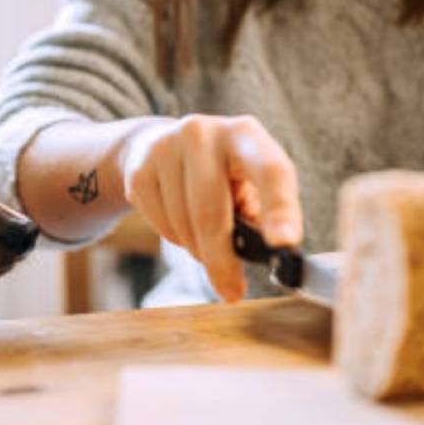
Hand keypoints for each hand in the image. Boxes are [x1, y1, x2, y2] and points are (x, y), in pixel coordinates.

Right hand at [119, 114, 302, 301]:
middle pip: (213, 211)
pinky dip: (176, 239)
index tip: (284, 243)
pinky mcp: (139, 170)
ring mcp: (166, 149)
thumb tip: (270, 253)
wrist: (157, 145)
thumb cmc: (219, 174)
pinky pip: (162, 226)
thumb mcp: (248, 182)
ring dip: (199, 250)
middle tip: (232, 291)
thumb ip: (261, 214)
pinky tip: (182, 223)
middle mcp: (204, 133)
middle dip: (223, 260)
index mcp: (245, 134)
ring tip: (207, 242)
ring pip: (184, 225)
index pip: (271, 171)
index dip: (280, 209)